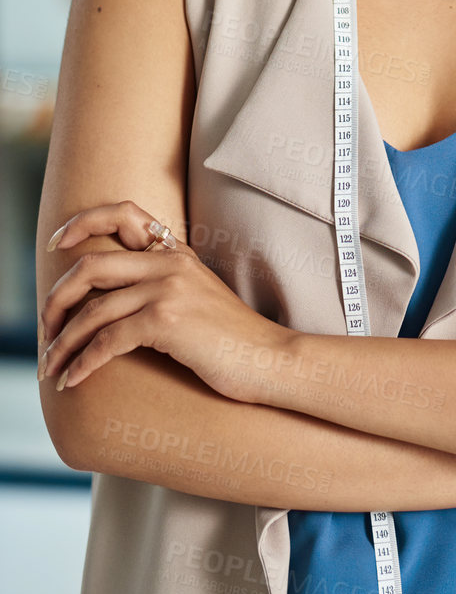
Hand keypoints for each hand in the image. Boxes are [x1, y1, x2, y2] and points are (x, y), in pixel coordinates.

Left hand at [38, 199, 292, 402]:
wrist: (271, 359)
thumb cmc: (234, 339)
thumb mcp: (199, 298)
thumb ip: (164, 285)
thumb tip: (113, 300)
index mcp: (177, 252)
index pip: (123, 213)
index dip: (82, 223)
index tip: (56, 245)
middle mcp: (170, 263)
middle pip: (90, 267)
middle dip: (56, 300)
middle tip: (46, 329)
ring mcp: (168, 289)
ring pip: (92, 310)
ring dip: (62, 344)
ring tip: (51, 367)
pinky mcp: (166, 321)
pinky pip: (106, 340)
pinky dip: (82, 363)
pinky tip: (72, 380)